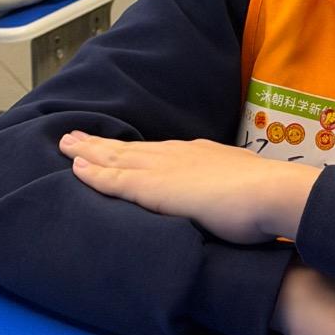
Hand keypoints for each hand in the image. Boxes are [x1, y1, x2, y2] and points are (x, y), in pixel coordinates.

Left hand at [59, 132, 318, 242]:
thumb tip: (228, 196)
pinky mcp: (152, 188)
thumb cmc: (263, 198)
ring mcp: (163, 168)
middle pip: (129, 148)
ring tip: (66, 144)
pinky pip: (114, 179)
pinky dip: (93, 174)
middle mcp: (176, 155)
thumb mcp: (239, 185)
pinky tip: (76, 169)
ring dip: (89, 152)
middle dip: (100, 143)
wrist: (268, 192)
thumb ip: (225, 188)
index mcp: (196, 155)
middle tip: (73, 136)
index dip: (131, 148)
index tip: (113, 143)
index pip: (154, 151)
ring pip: (116, 158)